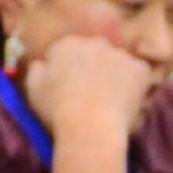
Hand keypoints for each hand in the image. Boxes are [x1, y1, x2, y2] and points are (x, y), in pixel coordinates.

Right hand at [22, 31, 156, 172]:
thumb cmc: (58, 113)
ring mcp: (118, 54)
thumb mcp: (33, 91)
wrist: (90, 129)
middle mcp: (93, 42)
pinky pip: (138, 75)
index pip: (68, 52)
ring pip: (117, 64)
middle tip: (92, 97)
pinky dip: (135, 87)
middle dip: (93, 70)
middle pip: (94, 54)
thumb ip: (36, 71)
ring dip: (114, 77)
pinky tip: (125, 105)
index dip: (69, 72)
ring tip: (109, 104)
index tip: (70, 90)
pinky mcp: (138, 68)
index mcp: (66, 45)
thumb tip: (42, 63)